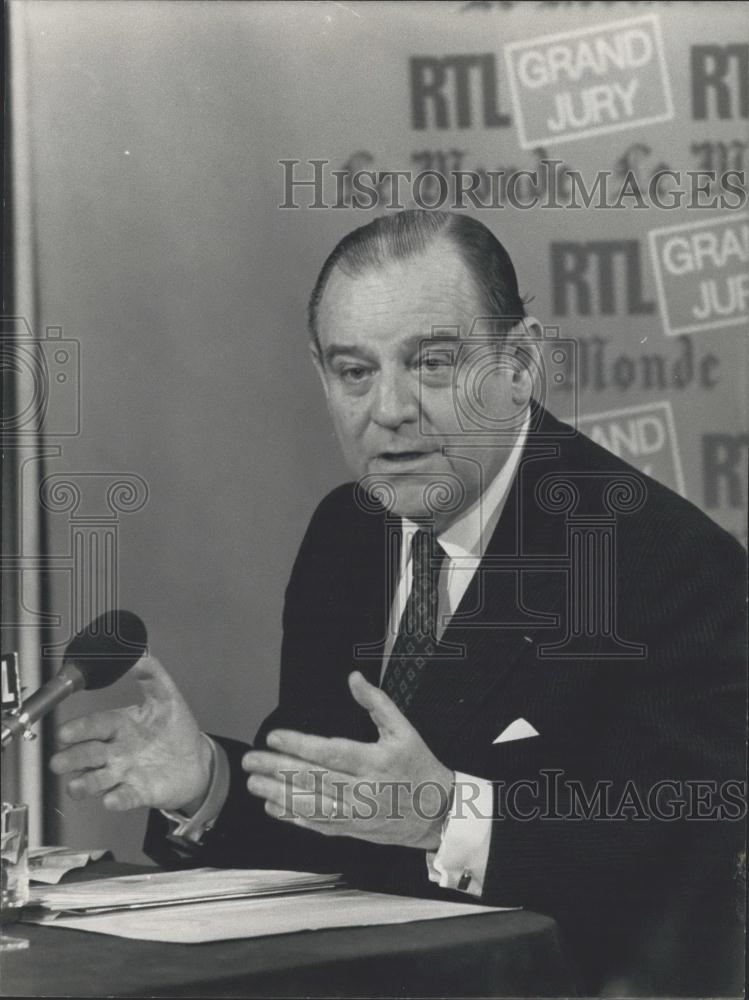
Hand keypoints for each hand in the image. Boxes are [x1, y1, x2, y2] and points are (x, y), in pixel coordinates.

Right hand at [49, 656, 210, 811]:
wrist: (195, 760)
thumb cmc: (175, 730)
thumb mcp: (166, 697)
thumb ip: (151, 675)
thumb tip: (137, 655)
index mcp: (120, 725)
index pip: (95, 725)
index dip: (80, 729)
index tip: (64, 733)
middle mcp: (117, 751)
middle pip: (88, 754)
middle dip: (72, 758)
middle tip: (58, 762)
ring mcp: (125, 773)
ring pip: (98, 779)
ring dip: (85, 783)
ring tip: (76, 786)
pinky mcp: (138, 792)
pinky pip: (124, 797)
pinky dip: (117, 799)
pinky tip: (111, 799)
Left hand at [242, 671, 453, 850]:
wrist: (438, 812)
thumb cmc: (419, 767)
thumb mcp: (404, 730)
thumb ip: (377, 703)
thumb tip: (354, 678)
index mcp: (374, 762)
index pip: (330, 752)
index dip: (300, 745)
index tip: (274, 737)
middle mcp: (362, 790)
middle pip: (313, 778)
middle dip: (277, 768)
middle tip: (250, 760)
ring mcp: (355, 813)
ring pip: (310, 804)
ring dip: (278, 793)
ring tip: (253, 783)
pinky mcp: (352, 829)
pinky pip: (318, 824)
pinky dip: (293, 816)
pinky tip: (273, 806)